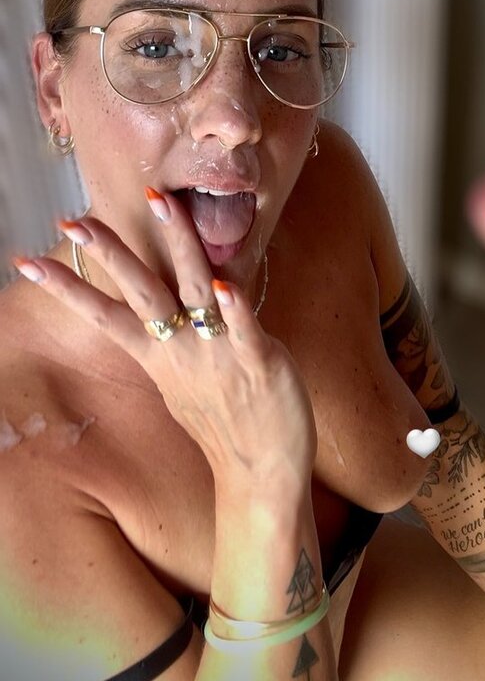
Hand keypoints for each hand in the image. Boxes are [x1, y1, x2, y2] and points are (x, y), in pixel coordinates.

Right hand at [16, 189, 317, 487]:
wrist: (260, 475)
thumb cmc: (224, 422)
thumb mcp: (182, 381)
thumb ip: (170, 342)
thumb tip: (157, 312)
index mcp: (159, 355)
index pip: (104, 315)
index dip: (67, 287)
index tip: (27, 261)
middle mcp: (181, 350)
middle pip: (140, 292)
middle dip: (109, 254)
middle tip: (75, 221)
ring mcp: (218, 355)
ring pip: (195, 290)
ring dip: (179, 246)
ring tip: (160, 205)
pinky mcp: (259, 363)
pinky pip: (244, 331)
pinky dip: (234, 309)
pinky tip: (226, 284)